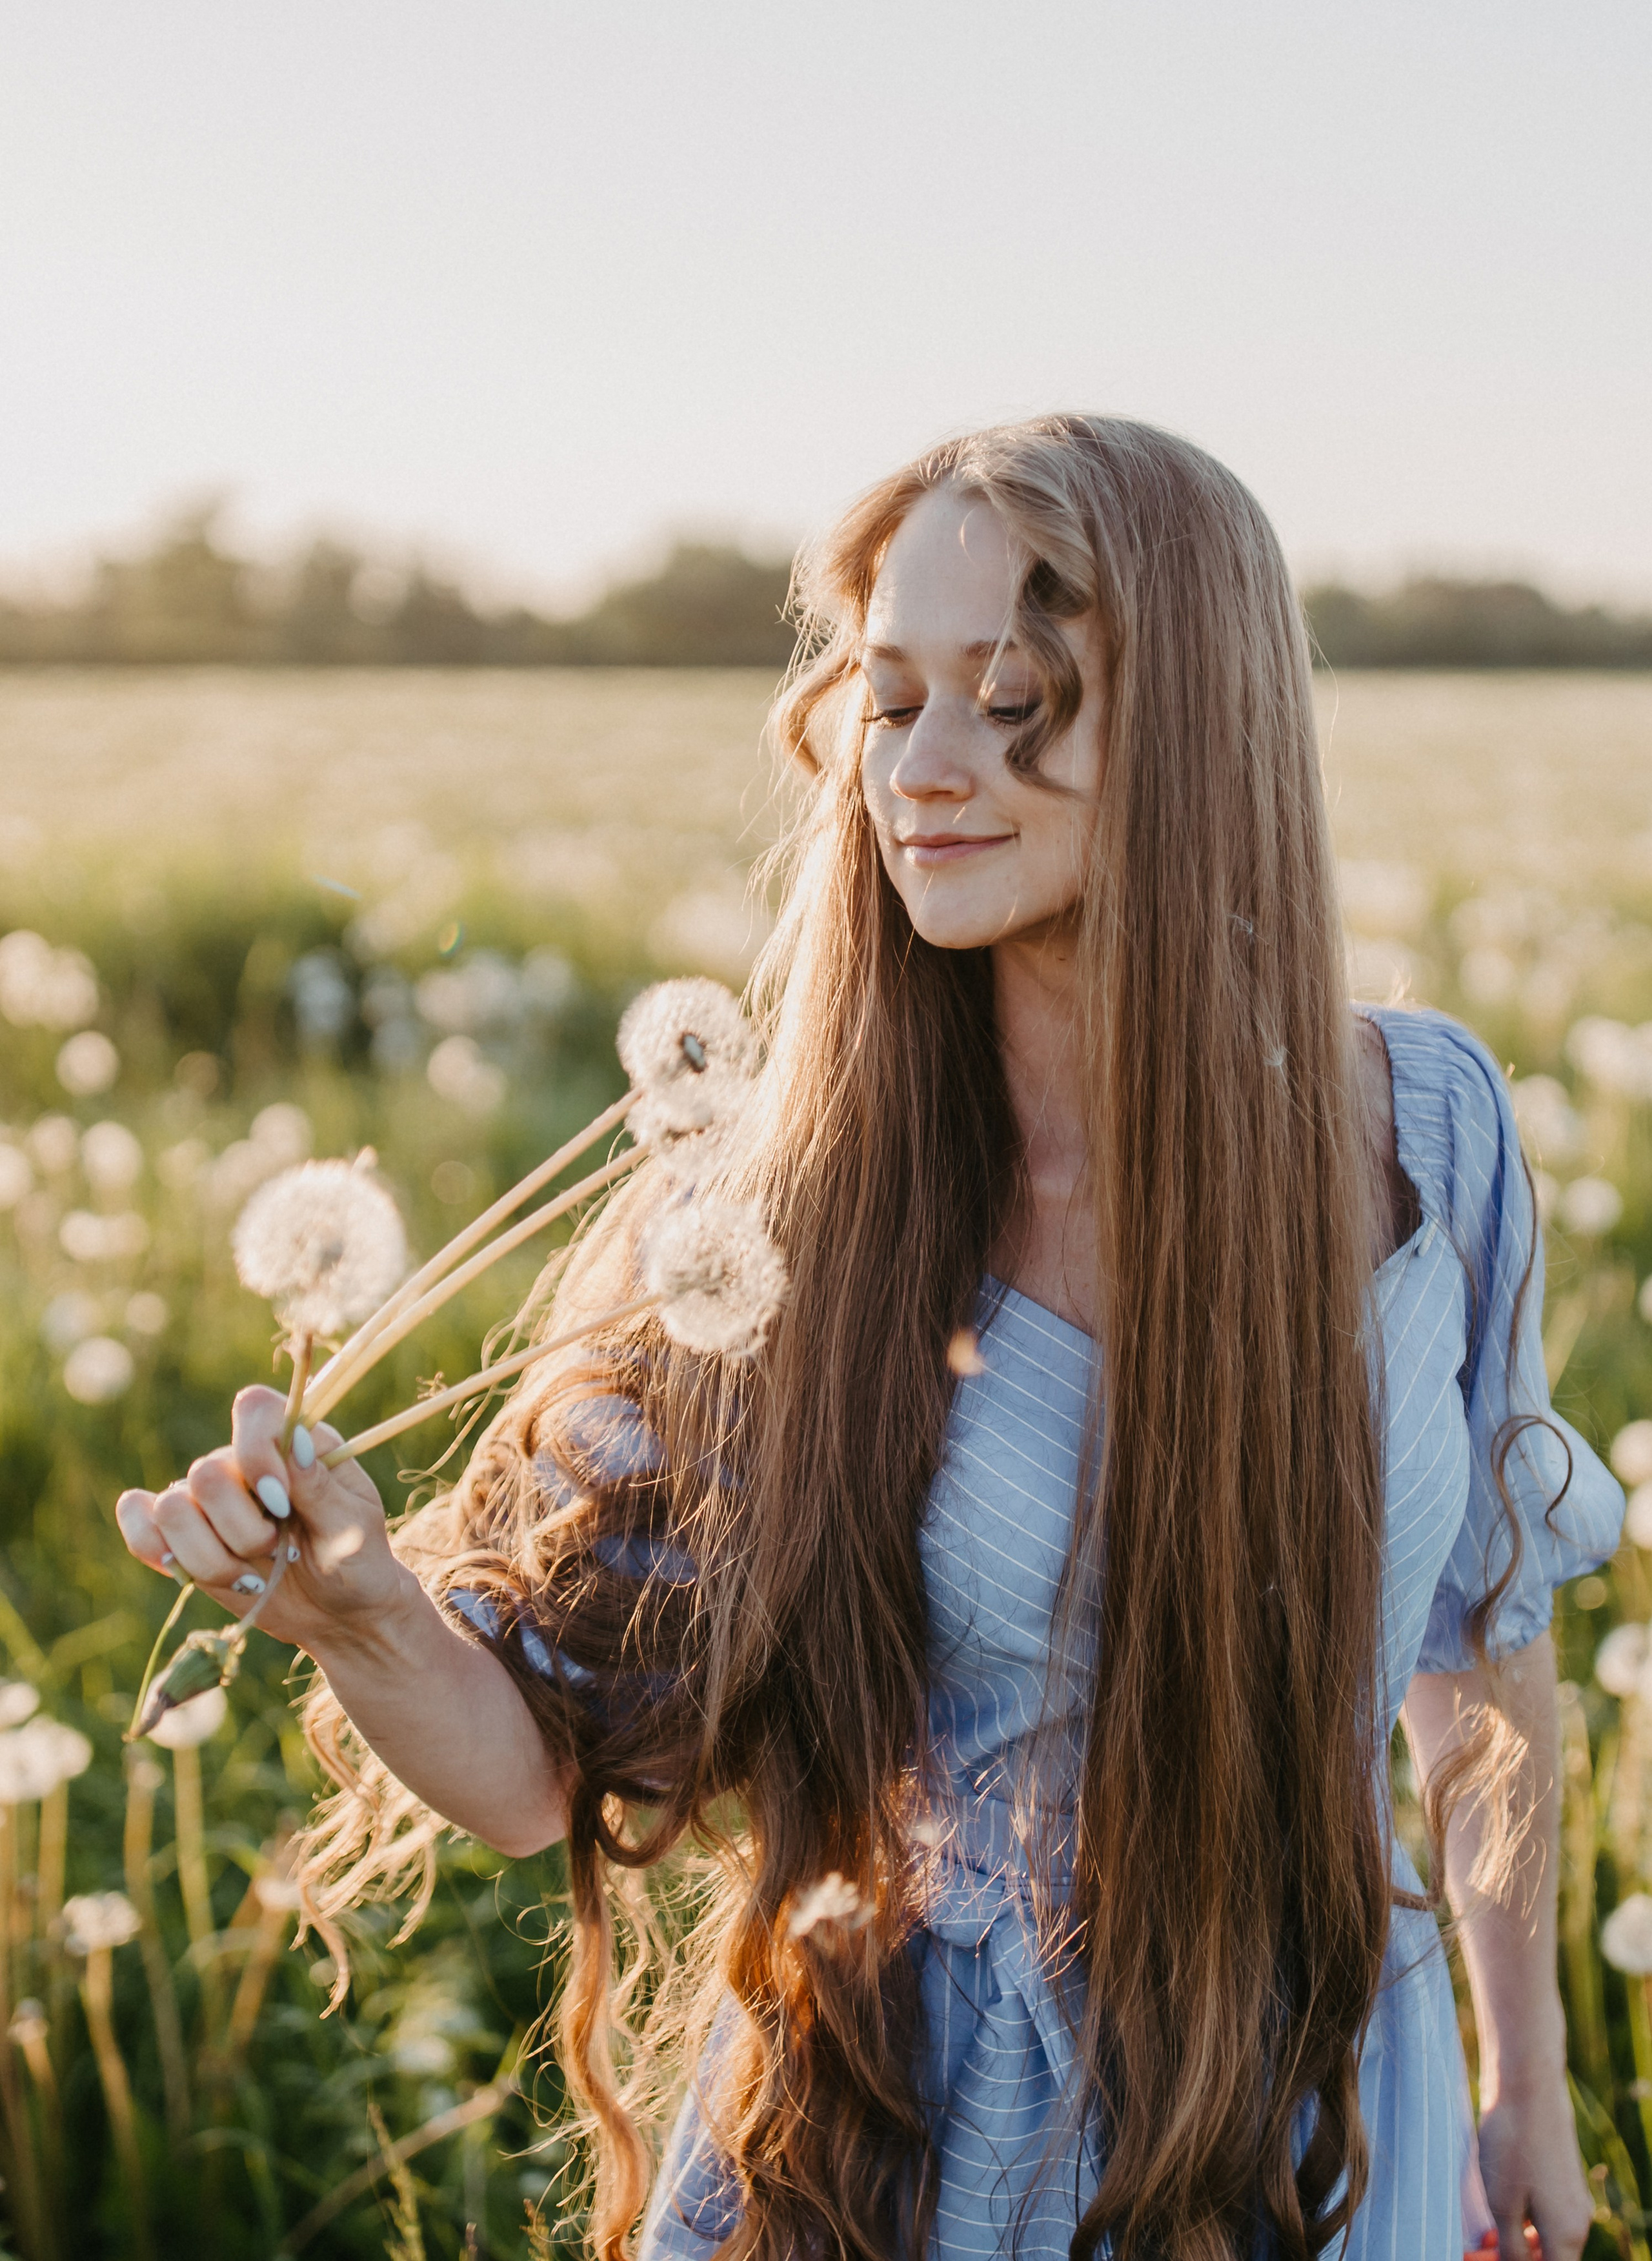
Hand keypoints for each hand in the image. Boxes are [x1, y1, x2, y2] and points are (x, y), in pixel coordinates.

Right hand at [115, 1385, 416, 1655]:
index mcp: (296, 1441)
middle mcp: (244, 1461)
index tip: (279, 1502)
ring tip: (253, 1571)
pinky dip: (159, 1552)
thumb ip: (322, 1486)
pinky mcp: (182, 1536)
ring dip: (213, 1557)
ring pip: (171, 1511)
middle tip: (278, 1547)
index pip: (253, 1407)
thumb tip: (295, 1442)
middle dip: (242, 1529)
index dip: (255, 1453)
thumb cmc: (358, 1562)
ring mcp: (208, 1498)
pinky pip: (140, 1527)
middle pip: (204, 1474)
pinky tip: (198, 1571)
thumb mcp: (355, 1527)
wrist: (339, 1613)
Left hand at [1476, 2065, 1592, 2260]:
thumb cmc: (1512, 2144)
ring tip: (1483, 2230)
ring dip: (1517, 2239)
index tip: (1489, 2256)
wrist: (1528, 2086)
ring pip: (1546, 2237)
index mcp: (1567, 2236)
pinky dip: (1522, 2218)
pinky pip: (1545, 2214)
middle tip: (1481, 2245)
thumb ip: (1512, 2249)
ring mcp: (1572, 2198)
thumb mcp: (1503, 2205)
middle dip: (1515, 2257)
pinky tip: (1496, 2203)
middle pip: (1549, 2259)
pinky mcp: (1562, 2178)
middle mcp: (1578, 2222)